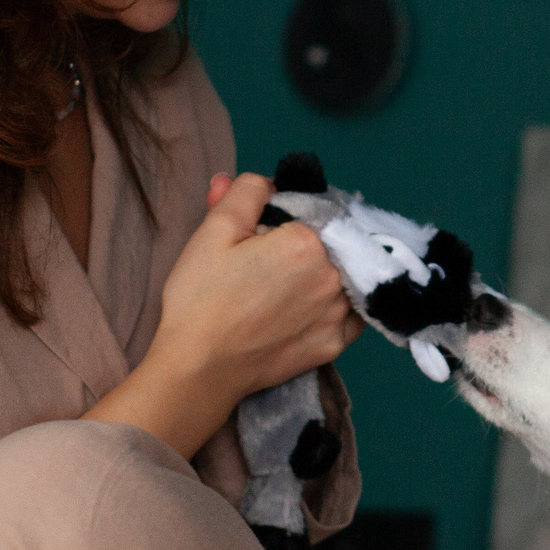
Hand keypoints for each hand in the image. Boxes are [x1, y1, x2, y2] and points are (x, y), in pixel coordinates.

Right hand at [84, 171, 361, 457]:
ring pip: (347, 274)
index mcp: (309, 242)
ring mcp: (340, 314)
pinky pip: (350, 311)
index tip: (269, 227)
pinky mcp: (335, 344)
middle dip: (309, 240)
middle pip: (334, 241)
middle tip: (269, 257)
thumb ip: (247, 193)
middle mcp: (335, 277)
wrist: (198, 367)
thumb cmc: (201, 297)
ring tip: (286, 282)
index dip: (292, 213)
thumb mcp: (214, 230)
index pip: (315, 208)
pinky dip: (337, 302)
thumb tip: (269, 182)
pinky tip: (308, 305)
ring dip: (328, 270)